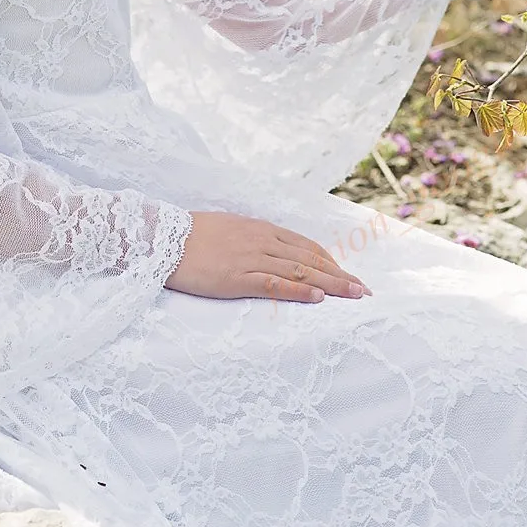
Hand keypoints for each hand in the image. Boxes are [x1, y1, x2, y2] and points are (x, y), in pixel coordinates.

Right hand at [164, 210, 370, 302]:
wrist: (162, 239)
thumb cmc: (192, 236)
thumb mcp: (229, 229)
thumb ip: (252, 238)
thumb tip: (271, 249)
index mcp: (260, 229)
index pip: (305, 245)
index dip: (330, 261)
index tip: (348, 274)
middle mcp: (261, 241)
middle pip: (310, 259)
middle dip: (340, 275)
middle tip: (365, 290)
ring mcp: (250, 259)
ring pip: (300, 272)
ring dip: (331, 284)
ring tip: (354, 295)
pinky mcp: (237, 278)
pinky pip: (274, 284)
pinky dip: (299, 291)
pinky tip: (318, 298)